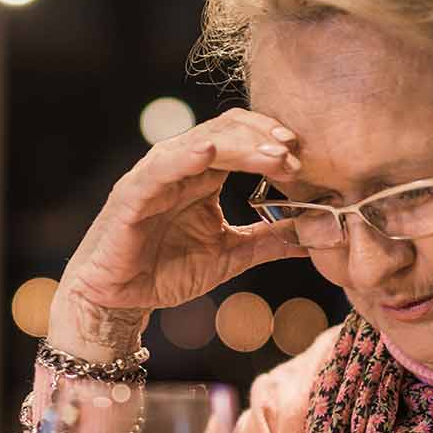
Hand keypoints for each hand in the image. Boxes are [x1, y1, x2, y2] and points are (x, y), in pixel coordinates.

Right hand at [47, 109, 308, 360]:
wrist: (117, 301)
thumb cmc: (165, 273)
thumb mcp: (231, 256)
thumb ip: (269, 242)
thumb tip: (315, 236)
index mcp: (204, 176)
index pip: (242, 138)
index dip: (273, 141)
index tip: (303, 159)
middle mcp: (181, 167)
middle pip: (227, 131)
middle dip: (265, 140)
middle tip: (296, 157)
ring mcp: (156, 177)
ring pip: (201, 143)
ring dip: (241, 146)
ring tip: (274, 157)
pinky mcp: (132, 194)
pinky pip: (160, 167)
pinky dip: (184, 157)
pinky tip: (209, 154)